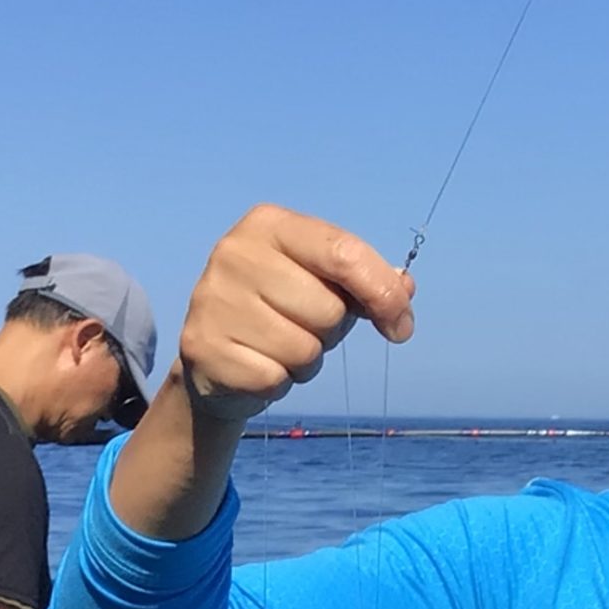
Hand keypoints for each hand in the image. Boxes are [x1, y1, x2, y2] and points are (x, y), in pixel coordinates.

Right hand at [178, 206, 414, 423]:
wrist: (214, 355)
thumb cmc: (281, 312)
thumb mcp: (324, 285)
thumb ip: (366, 282)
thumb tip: (405, 288)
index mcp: (268, 224)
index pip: (344, 254)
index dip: (384, 294)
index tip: (401, 326)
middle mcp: (235, 254)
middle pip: (329, 310)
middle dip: (330, 332)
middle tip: (303, 328)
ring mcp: (214, 301)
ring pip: (304, 350)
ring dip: (305, 362)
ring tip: (279, 348)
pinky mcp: (203, 348)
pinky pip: (275, 379)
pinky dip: (278, 383)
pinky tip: (258, 366)